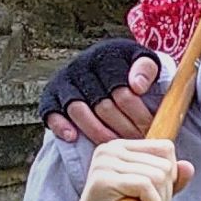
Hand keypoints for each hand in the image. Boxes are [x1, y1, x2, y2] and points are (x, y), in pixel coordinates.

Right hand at [40, 40, 159, 143]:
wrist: (104, 70)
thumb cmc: (129, 71)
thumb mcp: (145, 63)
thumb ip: (147, 69)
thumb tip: (137, 86)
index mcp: (106, 55)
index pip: (122, 91)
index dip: (138, 113)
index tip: (150, 126)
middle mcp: (82, 66)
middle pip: (102, 105)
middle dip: (123, 127)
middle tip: (138, 140)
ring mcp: (64, 81)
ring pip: (78, 111)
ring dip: (98, 132)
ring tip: (116, 145)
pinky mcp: (50, 96)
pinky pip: (52, 113)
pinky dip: (62, 126)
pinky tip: (74, 137)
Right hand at [55, 139, 193, 200]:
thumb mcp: (153, 197)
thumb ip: (172, 182)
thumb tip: (189, 166)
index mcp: (120, 147)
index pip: (166, 148)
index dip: (170, 176)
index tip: (151, 195)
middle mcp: (109, 149)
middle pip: (165, 164)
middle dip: (164, 194)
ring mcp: (104, 162)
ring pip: (159, 175)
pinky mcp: (102, 180)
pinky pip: (146, 185)